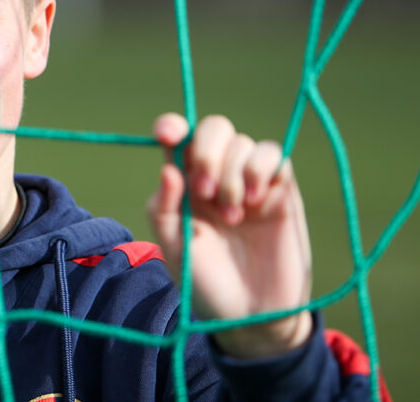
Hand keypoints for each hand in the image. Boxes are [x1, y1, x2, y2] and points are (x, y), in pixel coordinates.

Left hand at [146, 114, 312, 357]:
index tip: (167, 134)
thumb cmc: (205, 281)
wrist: (250, 316)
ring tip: (231, 217)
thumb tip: (168, 168)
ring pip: (243, 142)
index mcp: (185, 183)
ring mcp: (250, 182)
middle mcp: (217, 175)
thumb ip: (163, 207)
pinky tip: (253, 201)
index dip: (172, 127)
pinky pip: (275, 156)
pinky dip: (260, 168)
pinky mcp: (281, 192)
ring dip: (232, 173)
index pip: (179, 138)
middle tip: (204, 191)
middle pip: (215, 128)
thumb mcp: (173, 247)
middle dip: (206, 151)